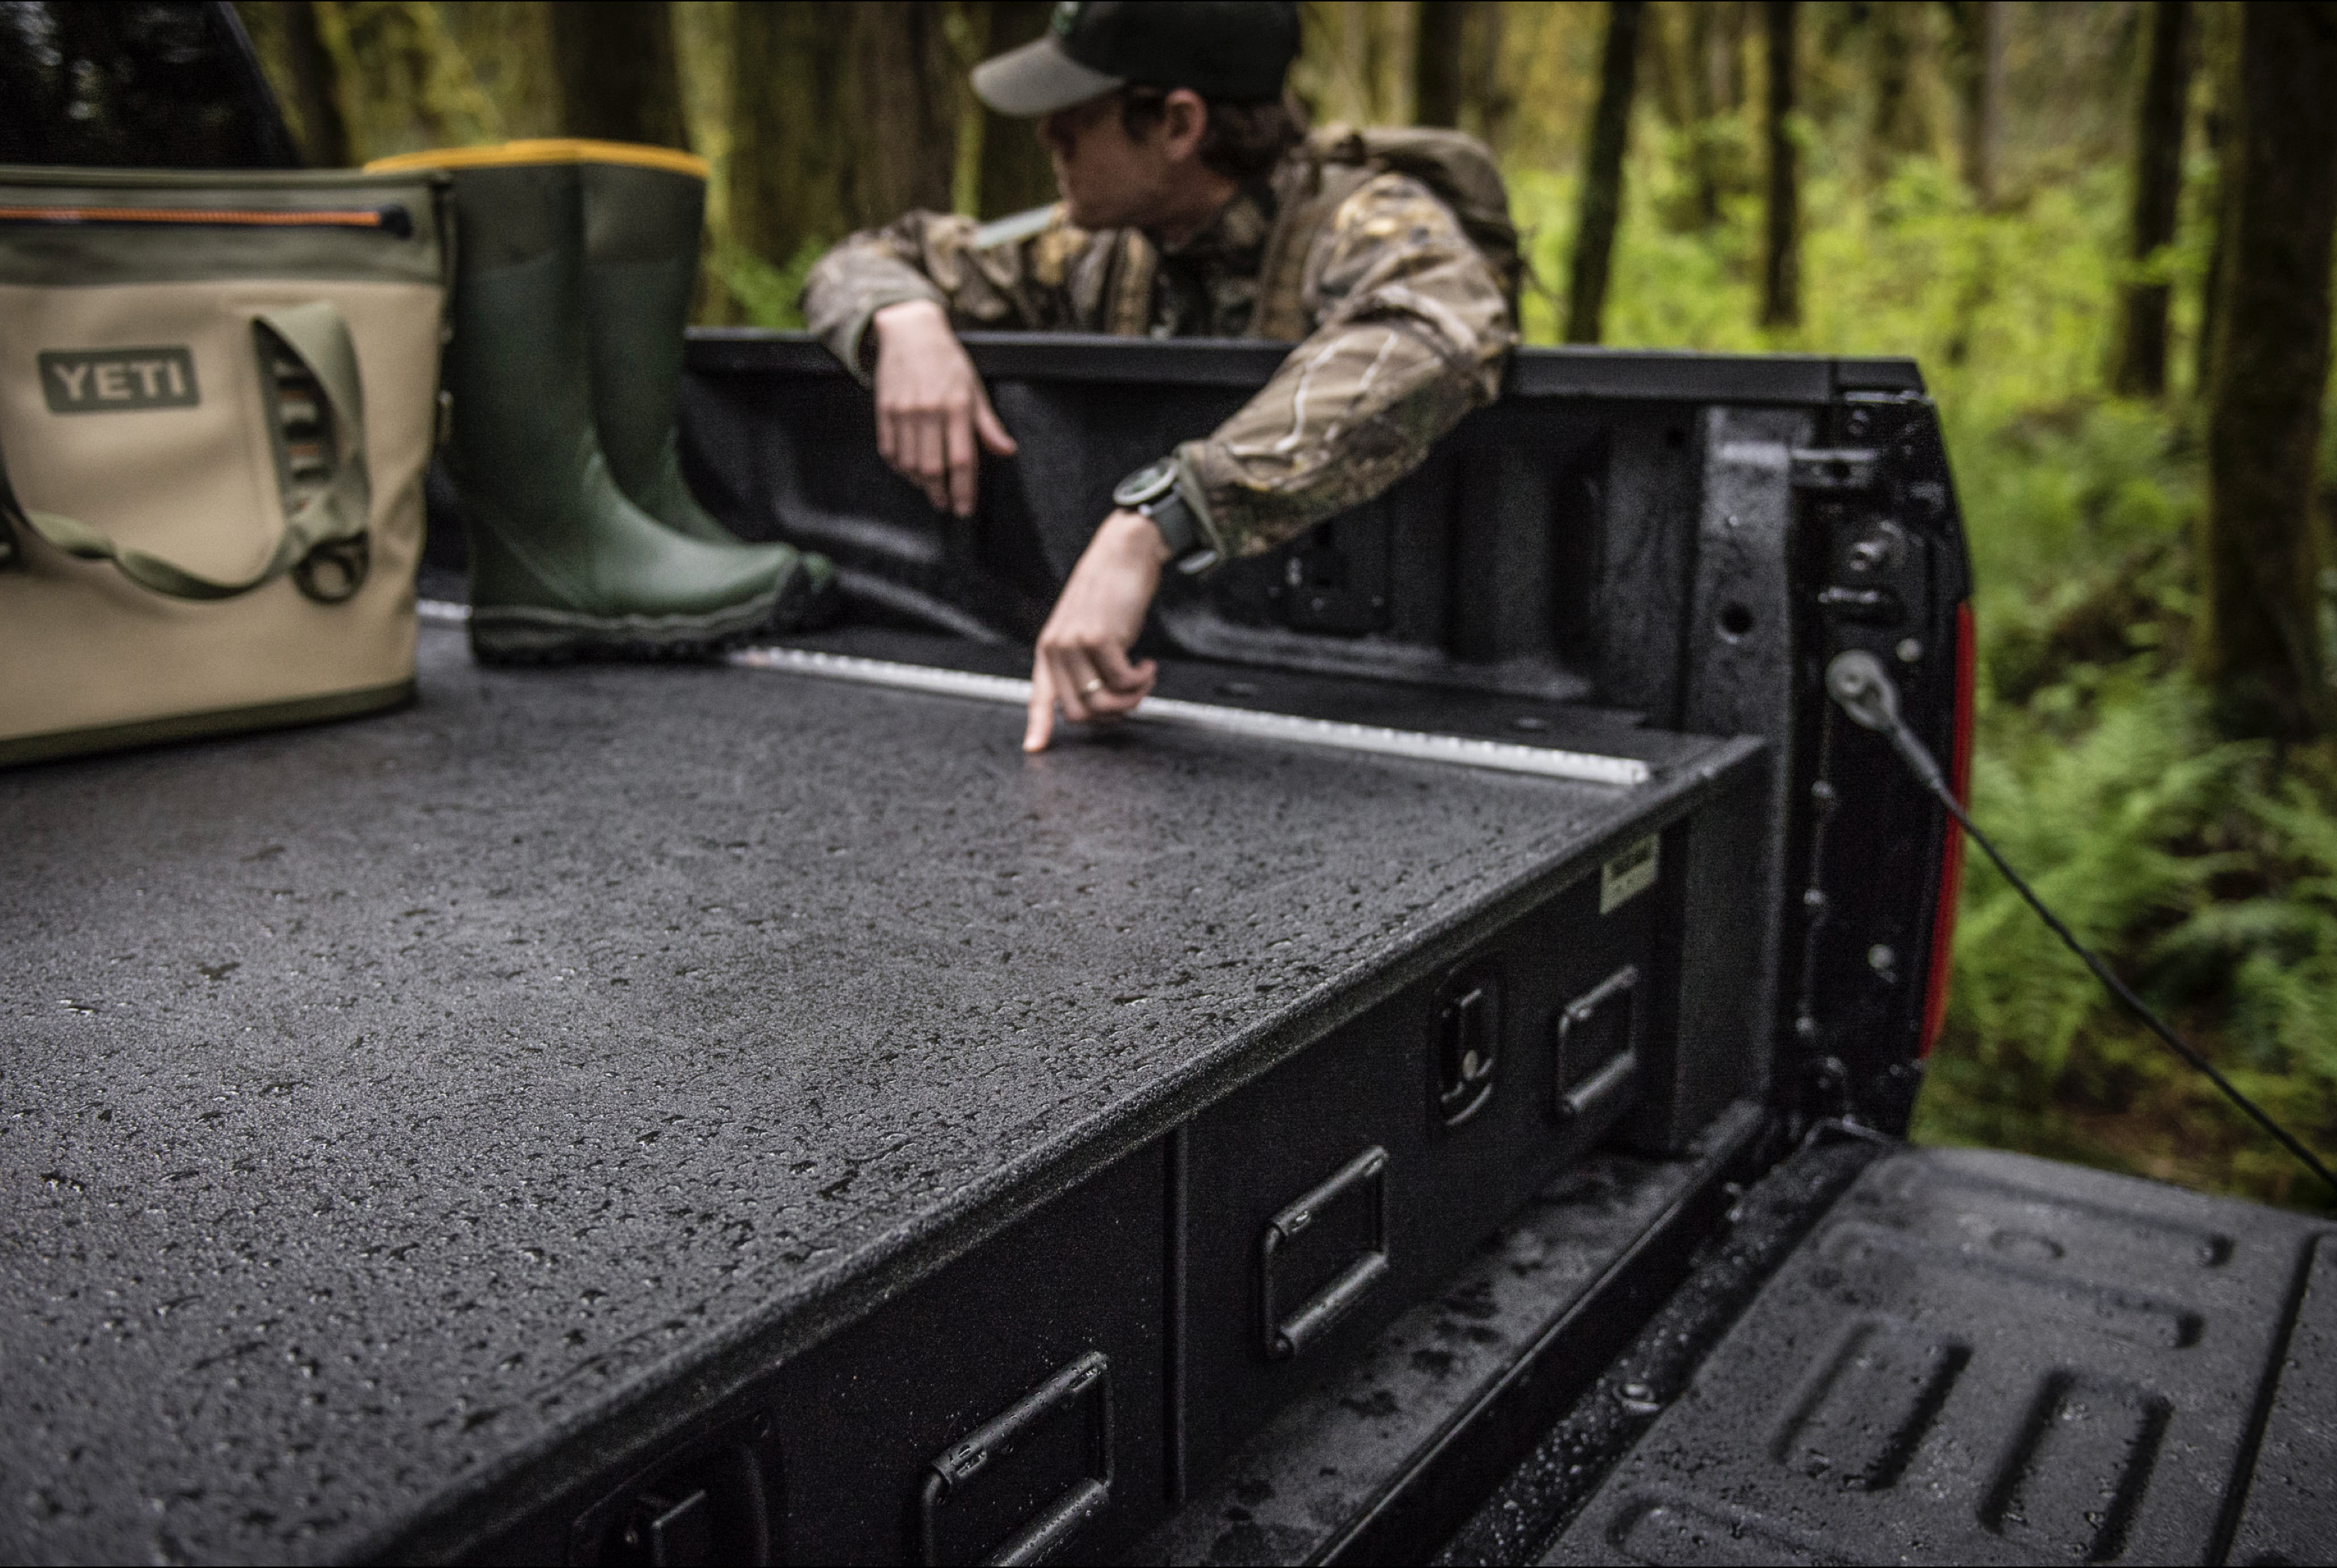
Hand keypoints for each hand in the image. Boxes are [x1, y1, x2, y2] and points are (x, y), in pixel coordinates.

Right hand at [871, 299, 1016, 514]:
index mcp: (956, 407)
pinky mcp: (884, 410)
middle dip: (940, 494)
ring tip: (930, 489)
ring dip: (920, 483)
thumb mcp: (974, 388)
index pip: (961, 460)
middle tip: (946, 505)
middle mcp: (929, 411)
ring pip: (909, 464)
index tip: (964, 509)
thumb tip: (1007, 451)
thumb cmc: (948, 361)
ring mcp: (903, 412)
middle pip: (933, 468)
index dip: (963, 490)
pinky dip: (899, 467)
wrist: (911, 332)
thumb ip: (988, 424)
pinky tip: (909, 471)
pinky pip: (889, 450)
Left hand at [1025, 510, 1169, 751]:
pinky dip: (1142, 681)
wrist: (1123, 553)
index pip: (1040, 696)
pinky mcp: (1099, 638)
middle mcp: (1056, 649)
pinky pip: (1123, 682)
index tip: (1034, 748)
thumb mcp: (1086, 628)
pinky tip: (1148, 666)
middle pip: (1078, 713)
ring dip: (1131, 700)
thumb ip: (1082, 660)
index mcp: (1049, 649)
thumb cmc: (1109, 590)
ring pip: (1102, 702)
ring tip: (1143, 681)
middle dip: (1111, 714)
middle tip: (1131, 698)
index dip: (1038, 726)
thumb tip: (1098, 698)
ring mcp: (1075, 643)